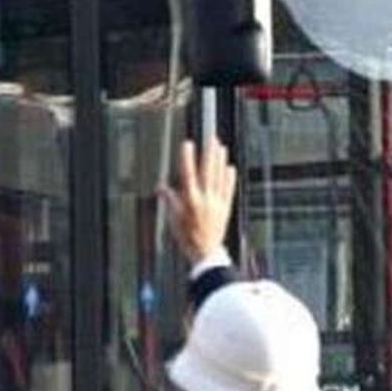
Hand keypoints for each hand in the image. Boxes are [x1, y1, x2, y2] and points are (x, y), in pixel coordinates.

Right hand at [160, 137, 236, 263]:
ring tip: (221, 147)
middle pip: (207, 171)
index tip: (187, 144)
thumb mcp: (173, 218)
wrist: (205, 252)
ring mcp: (217, 203)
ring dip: (220, 161)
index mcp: (190, 201)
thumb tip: (161, 187)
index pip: (188, 175)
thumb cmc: (187, 236)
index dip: (187, 158)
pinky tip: (230, 167)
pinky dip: (229, 178)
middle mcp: (205, 199)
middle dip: (209, 153)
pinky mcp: (225, 208)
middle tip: (211, 138)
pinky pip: (228, 189)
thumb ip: (169, 200)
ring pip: (219, 177)